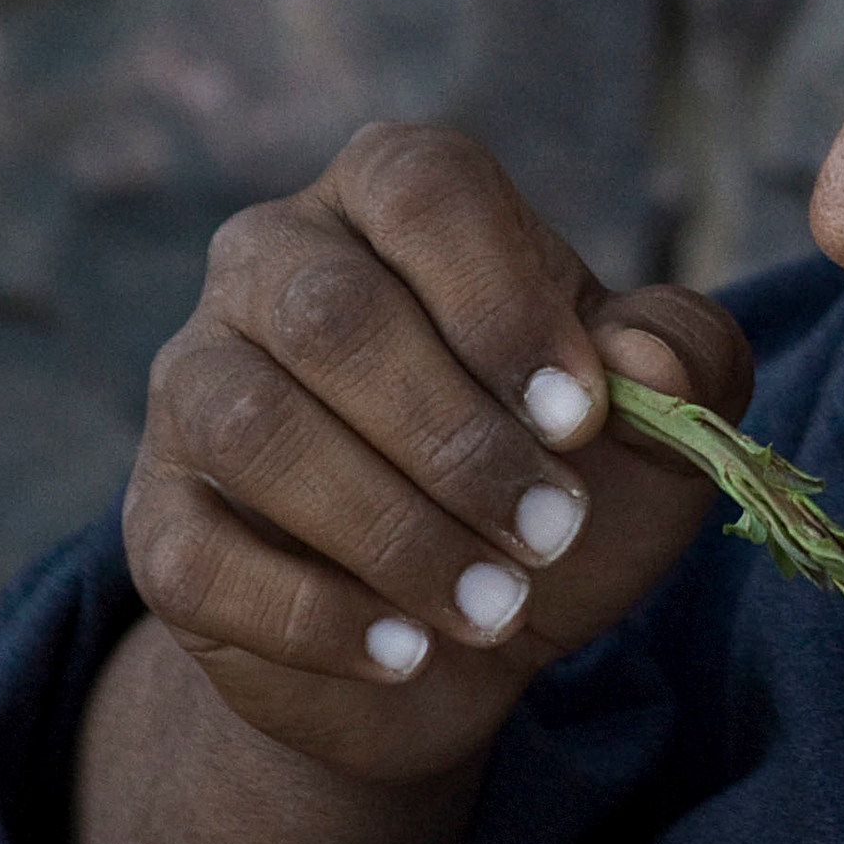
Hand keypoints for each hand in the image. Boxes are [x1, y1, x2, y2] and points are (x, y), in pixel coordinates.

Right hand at [125, 123, 751, 784]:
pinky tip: (406, 655)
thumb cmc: (556, 475)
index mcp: (391, 197)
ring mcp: (195, 386)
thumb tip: (646, 361)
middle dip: (456, 439)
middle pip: (332, 314)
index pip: (424, 189)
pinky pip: (198, 556)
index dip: (502, 300)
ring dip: (393, 531)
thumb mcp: (654, 421)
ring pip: (254, 429)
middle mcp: (271, 263)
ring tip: (495, 609)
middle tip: (552, 532)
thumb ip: (686, 358)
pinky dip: (312, 616)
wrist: (459, 633)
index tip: (582, 415)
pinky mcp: (157, 520)